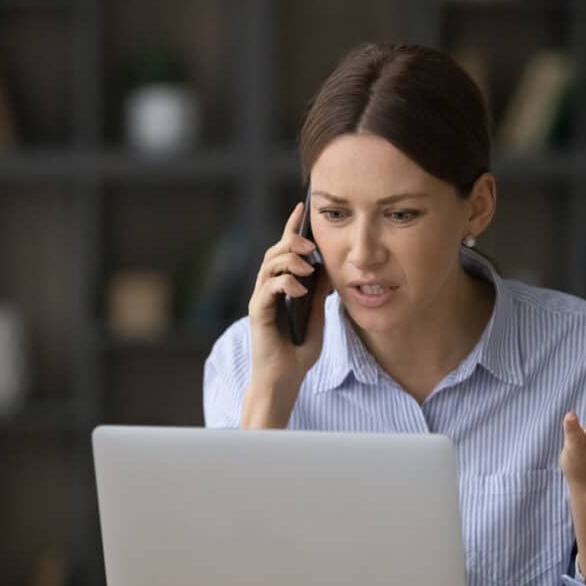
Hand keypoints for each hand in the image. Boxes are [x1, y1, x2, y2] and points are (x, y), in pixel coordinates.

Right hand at [245, 201, 330, 402]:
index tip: (301, 207)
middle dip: (292, 243)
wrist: (286, 378)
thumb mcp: (316, 315)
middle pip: (275, 253)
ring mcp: (261, 300)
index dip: (292, 228)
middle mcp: (268, 289)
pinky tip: (299, 290)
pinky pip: (267, 289)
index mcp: (283, 286)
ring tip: (307, 266)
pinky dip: (284, 284)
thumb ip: (318, 292)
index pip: (285, 251)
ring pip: (269, 266)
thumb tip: (326, 267)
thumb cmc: (300, 349)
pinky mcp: (258, 313)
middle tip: (311, 245)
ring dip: (289, 261)